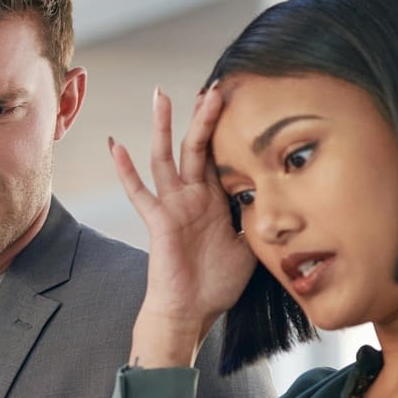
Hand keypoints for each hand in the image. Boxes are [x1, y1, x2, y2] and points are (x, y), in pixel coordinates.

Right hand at [109, 85, 254, 362]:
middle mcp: (192, 197)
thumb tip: (280, 201)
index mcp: (214, 201)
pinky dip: (126, 170)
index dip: (229, 132)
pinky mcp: (158, 221)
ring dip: (164, 127)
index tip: (241, 102)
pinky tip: (116, 145)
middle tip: (214, 86)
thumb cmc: (217, 283)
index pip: (221, 157)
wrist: (191, 311)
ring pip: (166, 158)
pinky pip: (139, 192)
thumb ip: (257, 220)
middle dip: (204, 117)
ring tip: (160, 96)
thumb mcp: (250, 246)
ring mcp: (173, 206)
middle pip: (196, 147)